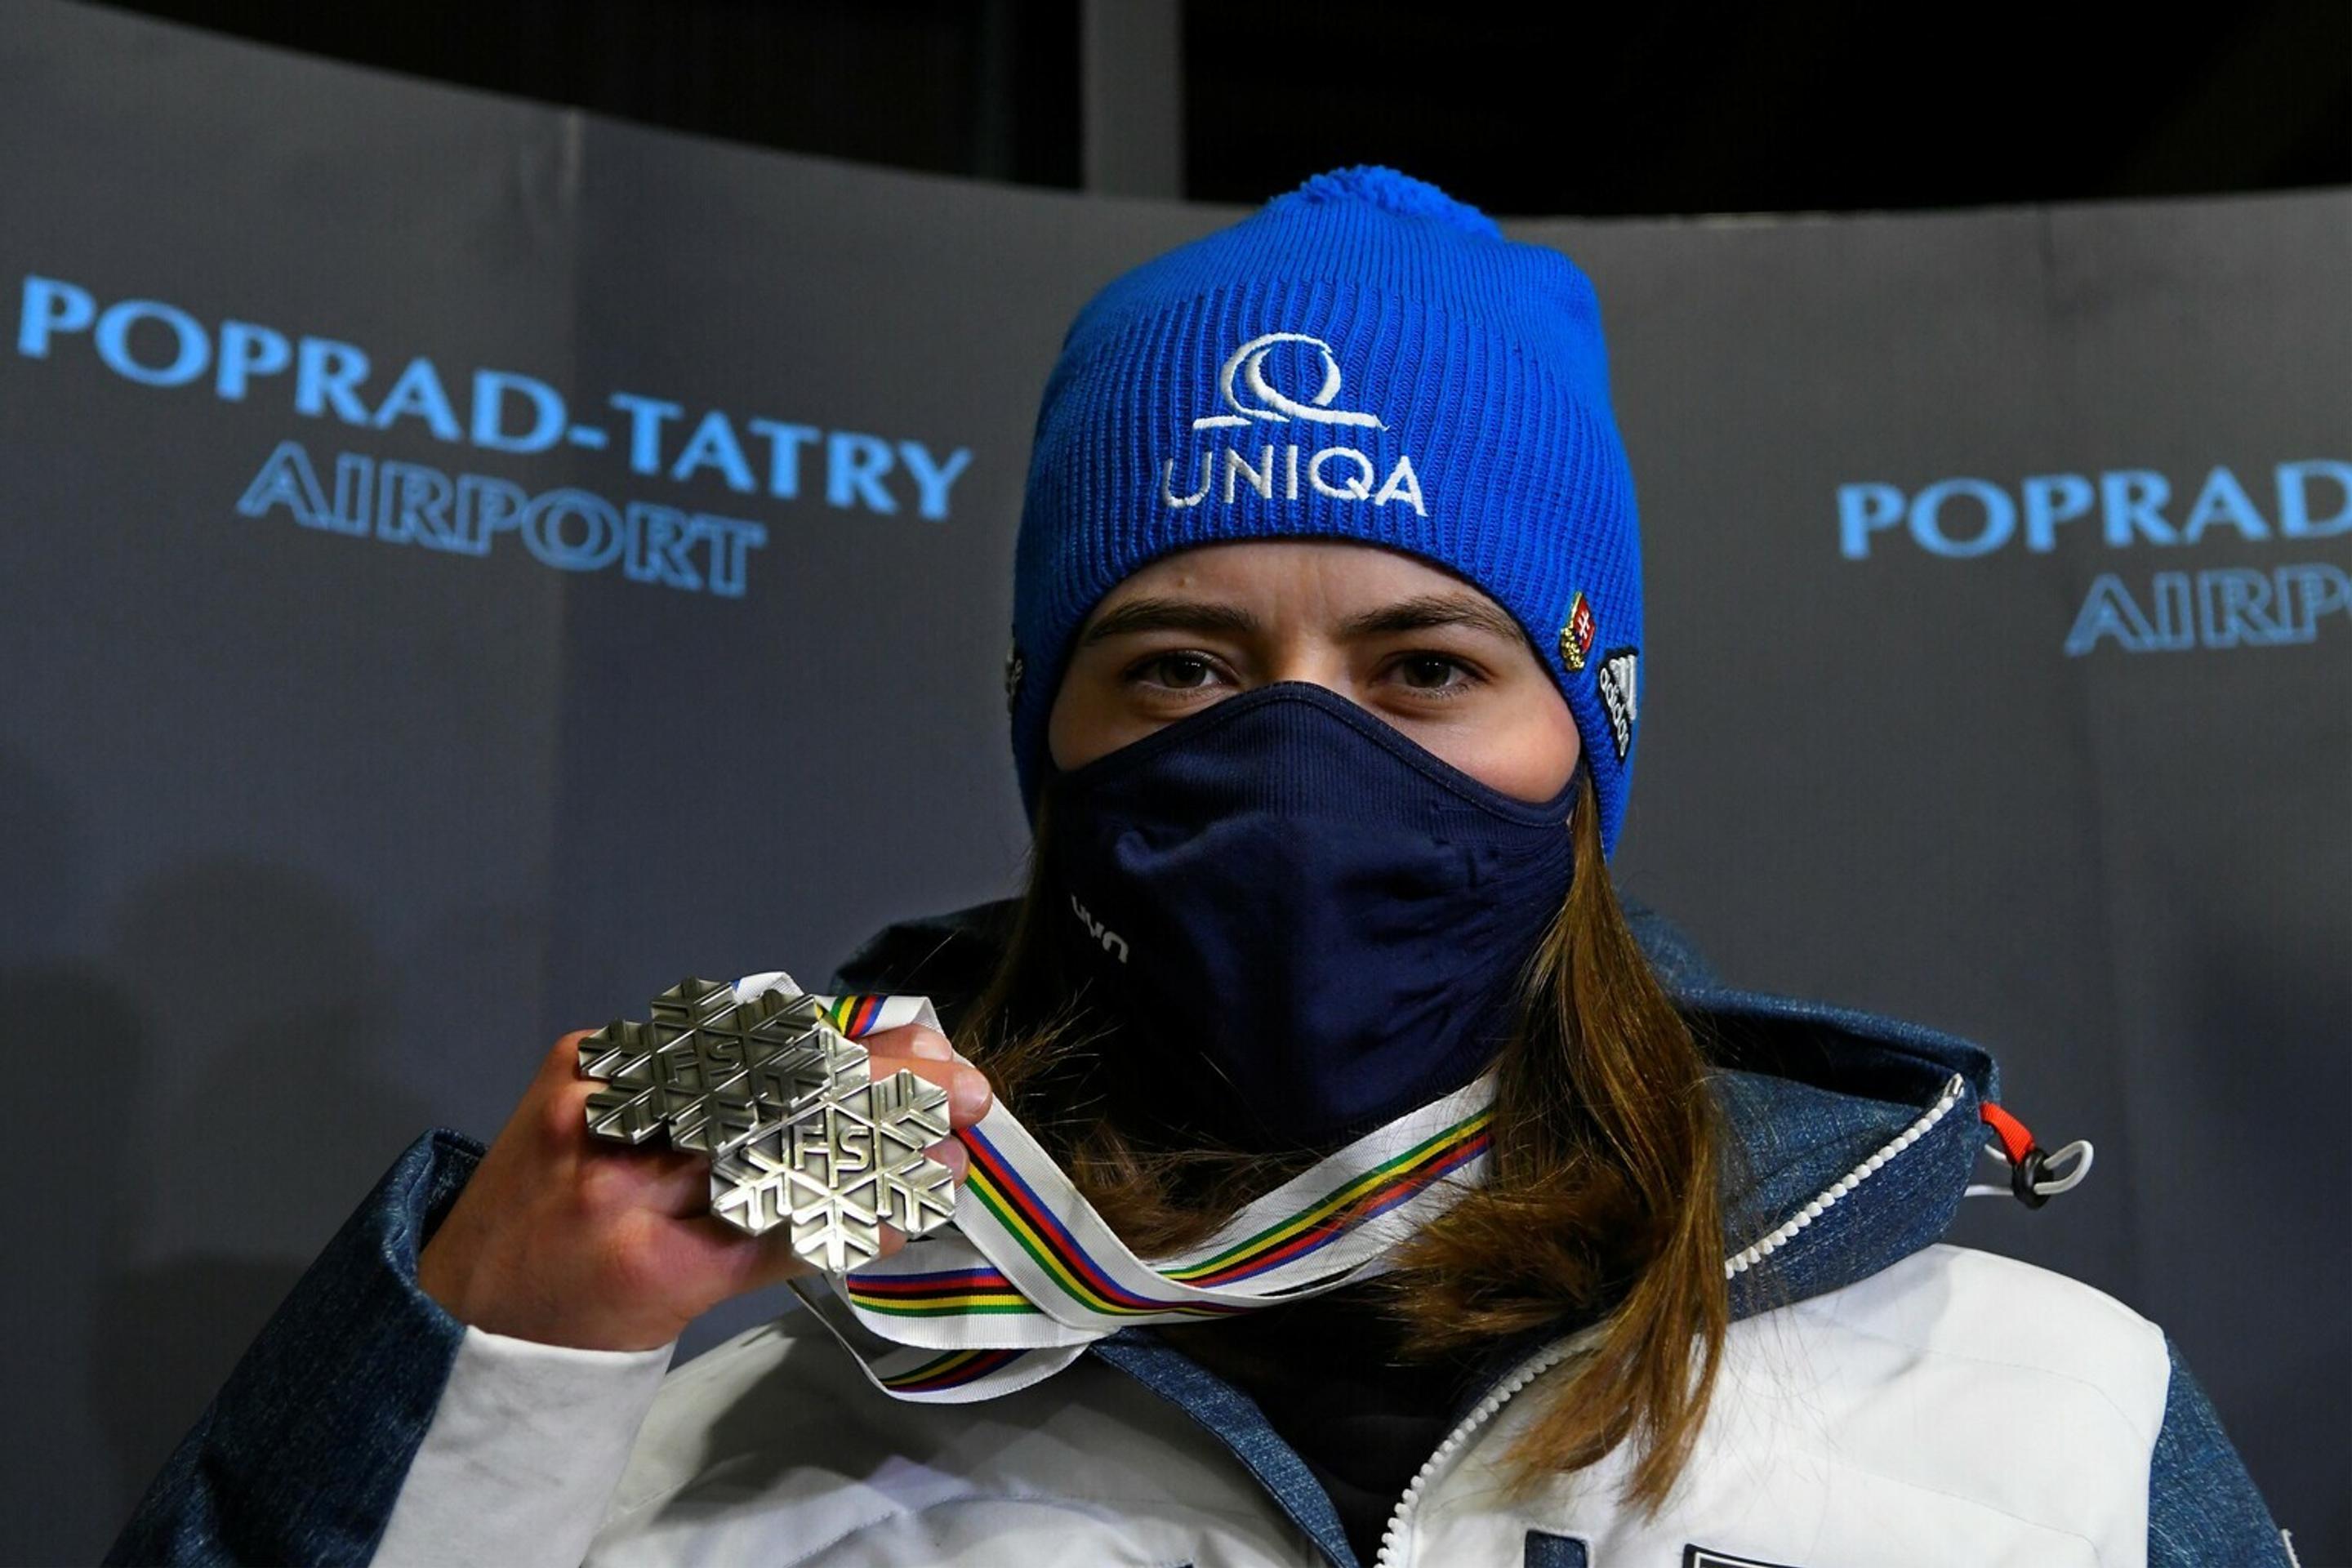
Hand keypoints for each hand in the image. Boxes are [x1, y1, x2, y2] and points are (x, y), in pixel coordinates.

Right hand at [417, 1020, 989, 1350]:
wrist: (465, 1329)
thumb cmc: (544, 1222)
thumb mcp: (597, 1127)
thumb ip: (692, 1094)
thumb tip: (832, 1066)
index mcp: (600, 1067)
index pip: (749, 1038)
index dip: (845, 1039)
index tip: (919, 1044)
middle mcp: (613, 1119)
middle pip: (772, 1083)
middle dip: (878, 1080)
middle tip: (957, 1085)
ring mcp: (629, 1196)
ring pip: (779, 1153)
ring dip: (878, 1148)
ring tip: (944, 1147)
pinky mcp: (653, 1272)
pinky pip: (769, 1239)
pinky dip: (841, 1225)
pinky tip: (896, 1217)